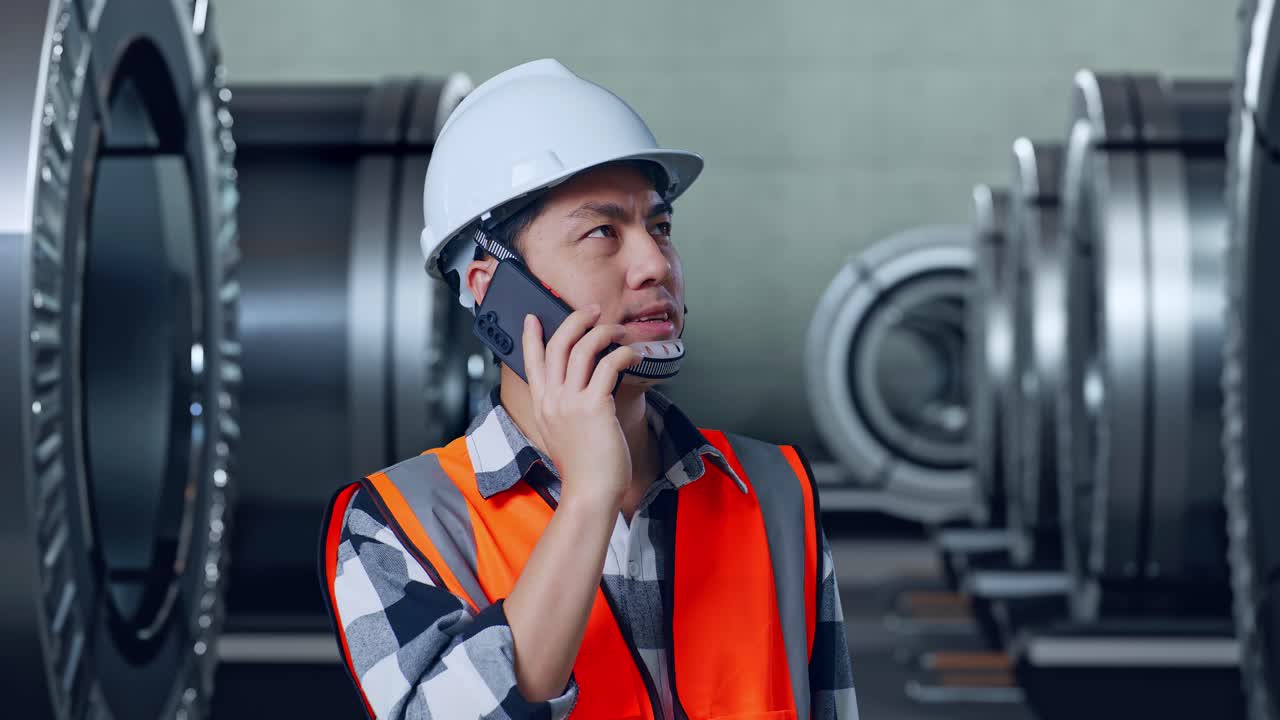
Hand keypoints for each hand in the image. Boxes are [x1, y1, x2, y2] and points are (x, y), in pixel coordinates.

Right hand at [522, 306, 643, 508]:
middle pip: (557, 345)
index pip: (531, 362)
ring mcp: (571, 402)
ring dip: (603, 331)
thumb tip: (579, 390)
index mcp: (541, 406)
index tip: (533, 318)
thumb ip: (563, 411)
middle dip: (574, 320)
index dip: (531, 337)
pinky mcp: (595, 406)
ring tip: (618, 330)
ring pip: (583, 348)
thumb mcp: (561, 435)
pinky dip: (623, 353)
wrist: (590, 493)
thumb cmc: (584, 469)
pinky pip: (609, 365)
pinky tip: (634, 355)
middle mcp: (552, 400)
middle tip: (591, 311)